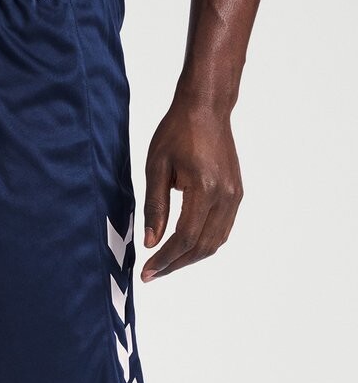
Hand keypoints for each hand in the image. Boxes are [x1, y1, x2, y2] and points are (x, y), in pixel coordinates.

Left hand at [140, 99, 242, 280]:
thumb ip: (155, 207)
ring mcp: (234, 196)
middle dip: (175, 264)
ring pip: (215, 242)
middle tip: (152, 274)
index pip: (184, 238)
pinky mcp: (236, 194)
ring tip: (165, 264)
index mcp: (205, 188)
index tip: (146, 272)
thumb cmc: (178, 131)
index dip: (164, 260)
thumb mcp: (156, 167)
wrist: (207, 108)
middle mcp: (225, 196)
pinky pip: (222, 229)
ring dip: (190, 257)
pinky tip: (183, 247)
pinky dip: (203, 244)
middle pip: (202, 246)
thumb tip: (151, 243)